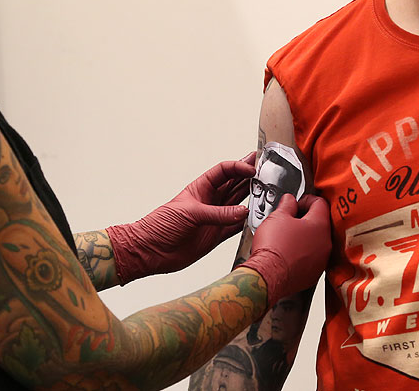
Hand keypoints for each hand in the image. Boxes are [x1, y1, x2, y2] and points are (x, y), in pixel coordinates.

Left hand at [106, 153, 255, 283]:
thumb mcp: (190, 214)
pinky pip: (236, 226)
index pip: (224, 171)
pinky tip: (257, 217)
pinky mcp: (215, 236)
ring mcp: (214, 218)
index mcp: (200, 188)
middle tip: (267, 169)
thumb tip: (242, 212)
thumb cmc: (160, 225)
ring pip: (238, 204)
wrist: (150, 251)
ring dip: (251, 197)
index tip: (252, 168)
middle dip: (250, 177)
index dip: (238, 167)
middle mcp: (209, 201)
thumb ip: (218, 214)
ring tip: (268, 190)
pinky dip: (246, 223)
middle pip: (234, 184)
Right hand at [239, 193, 330, 308]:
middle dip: (304, 219)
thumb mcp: (277, 217)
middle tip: (288, 219)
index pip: (320, 203)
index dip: (306, 199)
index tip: (295, 203)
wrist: (266, 276)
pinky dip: (302, 254)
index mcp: (319, 225)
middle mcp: (325, 243)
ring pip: (316, 242)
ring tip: (286, 237)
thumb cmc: (273, 248)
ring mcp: (321, 260)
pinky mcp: (313, 274)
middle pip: (320, 223)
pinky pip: (311, 258)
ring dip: (304, 237)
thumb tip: (289, 200)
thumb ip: (287, 204)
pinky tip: (288, 252)